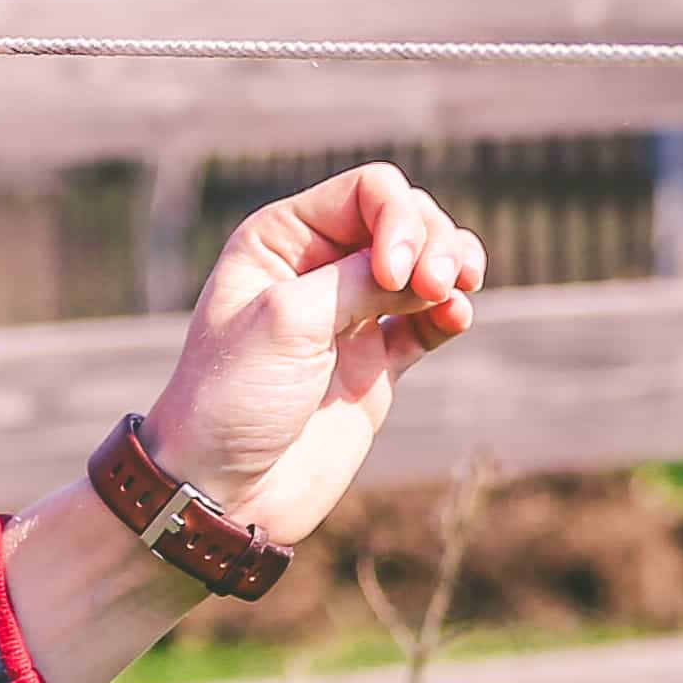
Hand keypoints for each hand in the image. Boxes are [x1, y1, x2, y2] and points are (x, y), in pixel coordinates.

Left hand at [137, 164, 485, 547]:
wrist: (223, 490)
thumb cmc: (233, 399)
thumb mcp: (288, 321)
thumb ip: (360, 281)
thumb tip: (428, 266)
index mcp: (281, 239)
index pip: (369, 192)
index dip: (397, 221)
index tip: (392, 276)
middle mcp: (318, 268)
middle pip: (404, 219)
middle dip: (434, 242)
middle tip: (437, 286)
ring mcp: (351, 316)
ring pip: (425, 264)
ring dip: (453, 269)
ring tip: (458, 295)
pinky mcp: (376, 364)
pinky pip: (429, 321)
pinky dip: (451, 312)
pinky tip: (457, 318)